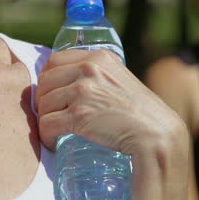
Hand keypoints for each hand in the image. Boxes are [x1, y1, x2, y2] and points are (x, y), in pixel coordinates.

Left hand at [35, 49, 183, 155]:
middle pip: (45, 81)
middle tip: (50, 116)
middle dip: (43, 101)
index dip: (48, 79)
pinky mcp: (79, 114)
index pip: (55, 61)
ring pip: (44, 104)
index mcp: (99, 57)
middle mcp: (89, 68)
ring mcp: (83, 90)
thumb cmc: (141, 113)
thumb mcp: (121, 81)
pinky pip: (47, 124)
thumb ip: (100, 76)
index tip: (50, 94)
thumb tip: (74, 85)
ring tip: (54, 131)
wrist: (155, 134)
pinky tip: (53, 142)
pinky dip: (46, 136)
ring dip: (45, 119)